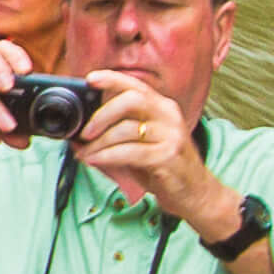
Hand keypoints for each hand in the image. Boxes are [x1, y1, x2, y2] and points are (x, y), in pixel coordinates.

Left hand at [80, 72, 198, 208]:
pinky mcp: (168, 156)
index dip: (112, 79)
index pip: (136, 86)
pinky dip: (108, 156)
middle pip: (131, 100)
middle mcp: (169, 116)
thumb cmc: (163, 168)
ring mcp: (171, 135)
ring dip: (100, 143)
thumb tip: (79, 137)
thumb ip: (116, 136)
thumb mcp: (140, 145)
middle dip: (102, 115)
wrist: (195, 193)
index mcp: (162, 108)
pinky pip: (130, 152)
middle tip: (85, 133)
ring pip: (127, 129)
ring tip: (85, 154)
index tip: (90, 80)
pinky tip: (95, 160)